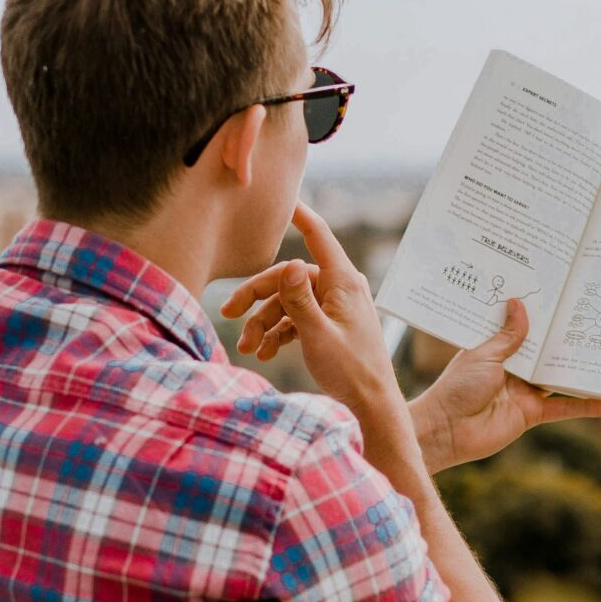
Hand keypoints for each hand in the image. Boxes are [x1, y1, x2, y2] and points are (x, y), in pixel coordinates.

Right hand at [222, 203, 402, 415]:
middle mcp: (340, 288)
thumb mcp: (318, 335)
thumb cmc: (351, 371)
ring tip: (248, 349)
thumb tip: (290, 262)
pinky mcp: (329, 325)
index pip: (318, 236)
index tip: (284, 196)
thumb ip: (299, 300)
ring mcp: (334, 307)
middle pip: (289, 276)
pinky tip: (265, 353)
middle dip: (258, 296)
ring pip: (289, 301)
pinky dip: (279, 332)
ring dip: (265, 323)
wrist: (371, 405)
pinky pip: (297, 319)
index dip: (299, 214)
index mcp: (343, 282)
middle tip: (229, 314)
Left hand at [410, 297, 600, 474]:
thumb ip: (508, 336)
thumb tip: (519, 303)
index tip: (563, 299)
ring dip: (582, 372)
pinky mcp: (532, 414)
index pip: (526, 330)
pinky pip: (563, 408)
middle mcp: (515, 369)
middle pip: (547, 352)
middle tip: (596, 322)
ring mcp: (525, 391)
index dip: (542, 318)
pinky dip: (585, 407)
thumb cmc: (457, 388)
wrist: (447, 430)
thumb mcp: (484, 355)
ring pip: (559, 378)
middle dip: (568, 340)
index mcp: (498, 350)